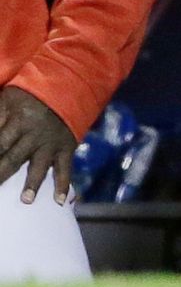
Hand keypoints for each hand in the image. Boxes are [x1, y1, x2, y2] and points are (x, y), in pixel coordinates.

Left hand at [0, 87, 76, 204]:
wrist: (67, 85)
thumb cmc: (29, 94)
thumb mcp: (6, 98)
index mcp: (14, 119)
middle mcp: (32, 134)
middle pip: (11, 159)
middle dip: (0, 174)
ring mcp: (50, 143)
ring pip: (38, 166)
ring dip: (32, 183)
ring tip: (26, 200)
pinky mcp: (66, 148)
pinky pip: (65, 168)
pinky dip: (64, 184)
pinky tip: (60, 201)